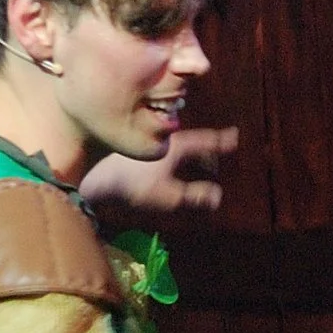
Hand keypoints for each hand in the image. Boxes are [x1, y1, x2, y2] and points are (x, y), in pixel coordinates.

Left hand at [80, 126, 237, 213]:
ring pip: (178, 145)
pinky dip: (175, 157)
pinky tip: (171, 168)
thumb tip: (218, 196)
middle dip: (206, 151)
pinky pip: (165, 149)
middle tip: (215, 160)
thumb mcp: (169, 195)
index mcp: (179, 145)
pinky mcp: (137, 149)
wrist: (98, 177)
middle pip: (193, 143)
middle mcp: (166, 138)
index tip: (234, 136)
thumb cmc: (135, 184)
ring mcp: (150, 141)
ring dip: (190, 155)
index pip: (207, 141)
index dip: (221, 141)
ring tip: (197, 165)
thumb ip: (194, 195)